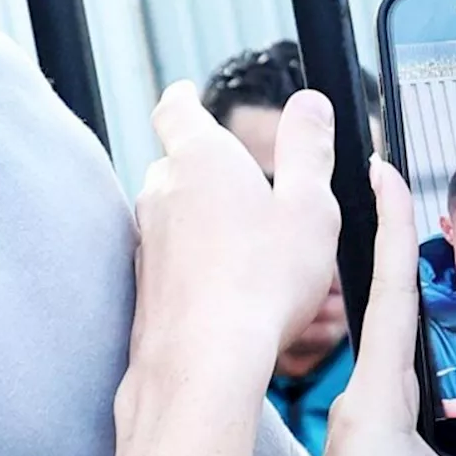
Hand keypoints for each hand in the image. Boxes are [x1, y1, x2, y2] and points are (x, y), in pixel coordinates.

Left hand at [78, 82, 339, 455]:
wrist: (205, 361)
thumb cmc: (261, 284)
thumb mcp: (310, 206)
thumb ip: (308, 149)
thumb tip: (310, 103)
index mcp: (202, 158)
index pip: (178, 109)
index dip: (186, 98)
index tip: (191, 93)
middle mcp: (163, 191)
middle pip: (183, 165)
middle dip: (215, 171)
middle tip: (258, 191)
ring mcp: (149, 240)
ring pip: (181, 216)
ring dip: (212, 224)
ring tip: (261, 255)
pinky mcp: (146, 284)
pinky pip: (177, 260)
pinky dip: (202, 264)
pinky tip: (238, 292)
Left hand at [253, 157, 455, 455]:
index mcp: (379, 401)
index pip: (390, 294)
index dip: (392, 228)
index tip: (384, 171)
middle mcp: (366, 401)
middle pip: (386, 299)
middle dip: (398, 239)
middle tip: (401, 183)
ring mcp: (366, 421)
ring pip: (391, 336)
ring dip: (407, 286)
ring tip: (421, 241)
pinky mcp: (374, 443)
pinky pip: (398, 374)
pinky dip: (418, 339)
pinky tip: (441, 343)